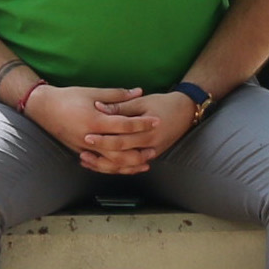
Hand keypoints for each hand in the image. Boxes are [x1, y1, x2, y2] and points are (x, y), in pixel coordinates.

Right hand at [24, 84, 144, 169]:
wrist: (43, 109)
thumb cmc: (68, 97)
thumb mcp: (92, 92)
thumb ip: (117, 95)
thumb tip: (138, 91)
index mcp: (94, 120)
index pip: (124, 125)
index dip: (142, 123)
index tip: (156, 121)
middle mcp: (90, 137)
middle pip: (120, 149)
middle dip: (139, 149)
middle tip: (155, 147)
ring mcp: (84, 148)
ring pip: (111, 162)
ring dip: (130, 164)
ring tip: (145, 161)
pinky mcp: (80, 153)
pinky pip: (101, 165)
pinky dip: (115, 168)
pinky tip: (126, 166)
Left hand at [84, 91, 203, 172]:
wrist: (185, 111)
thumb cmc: (163, 103)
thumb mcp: (141, 102)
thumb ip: (121, 107)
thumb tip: (99, 107)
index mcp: (147, 132)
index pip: (121, 139)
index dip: (103, 139)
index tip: (86, 136)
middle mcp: (149, 146)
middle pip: (121, 156)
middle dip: (100, 155)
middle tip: (82, 152)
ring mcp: (151, 153)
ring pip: (125, 166)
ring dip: (105, 165)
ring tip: (88, 161)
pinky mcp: (150, 156)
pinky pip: (131, 166)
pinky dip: (116, 166)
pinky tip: (102, 164)